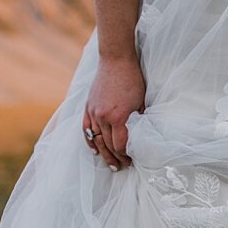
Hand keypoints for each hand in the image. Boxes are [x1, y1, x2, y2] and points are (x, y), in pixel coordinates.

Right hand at [84, 55, 145, 169]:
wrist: (116, 60)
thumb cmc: (133, 80)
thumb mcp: (140, 102)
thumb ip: (137, 121)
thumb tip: (139, 138)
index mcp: (118, 117)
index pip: (120, 145)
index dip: (125, 156)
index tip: (131, 161)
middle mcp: (103, 117)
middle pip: (107, 145)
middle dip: (115, 158)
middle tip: (122, 167)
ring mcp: (93, 112)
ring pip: (96, 139)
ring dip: (103, 153)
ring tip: (110, 164)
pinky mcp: (88, 107)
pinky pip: (86, 129)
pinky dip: (90, 141)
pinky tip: (94, 150)